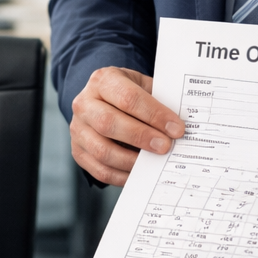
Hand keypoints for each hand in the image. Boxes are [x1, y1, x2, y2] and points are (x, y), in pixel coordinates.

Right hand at [70, 67, 183, 185]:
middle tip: (165, 146)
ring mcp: (78, 129)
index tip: (176, 129)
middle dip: (141, 137)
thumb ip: (159, 101)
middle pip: (109, 123)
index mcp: (103, 80)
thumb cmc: (129, 94)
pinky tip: (140, 173)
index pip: (128, 98)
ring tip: (154, 163)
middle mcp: (84, 103)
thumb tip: (179, 127)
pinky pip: (100, 170)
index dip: (154, 114)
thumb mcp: (142, 86)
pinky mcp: (78, 151)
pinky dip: (122, 176)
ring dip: (132, 161)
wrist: (103, 100)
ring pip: (102, 151)